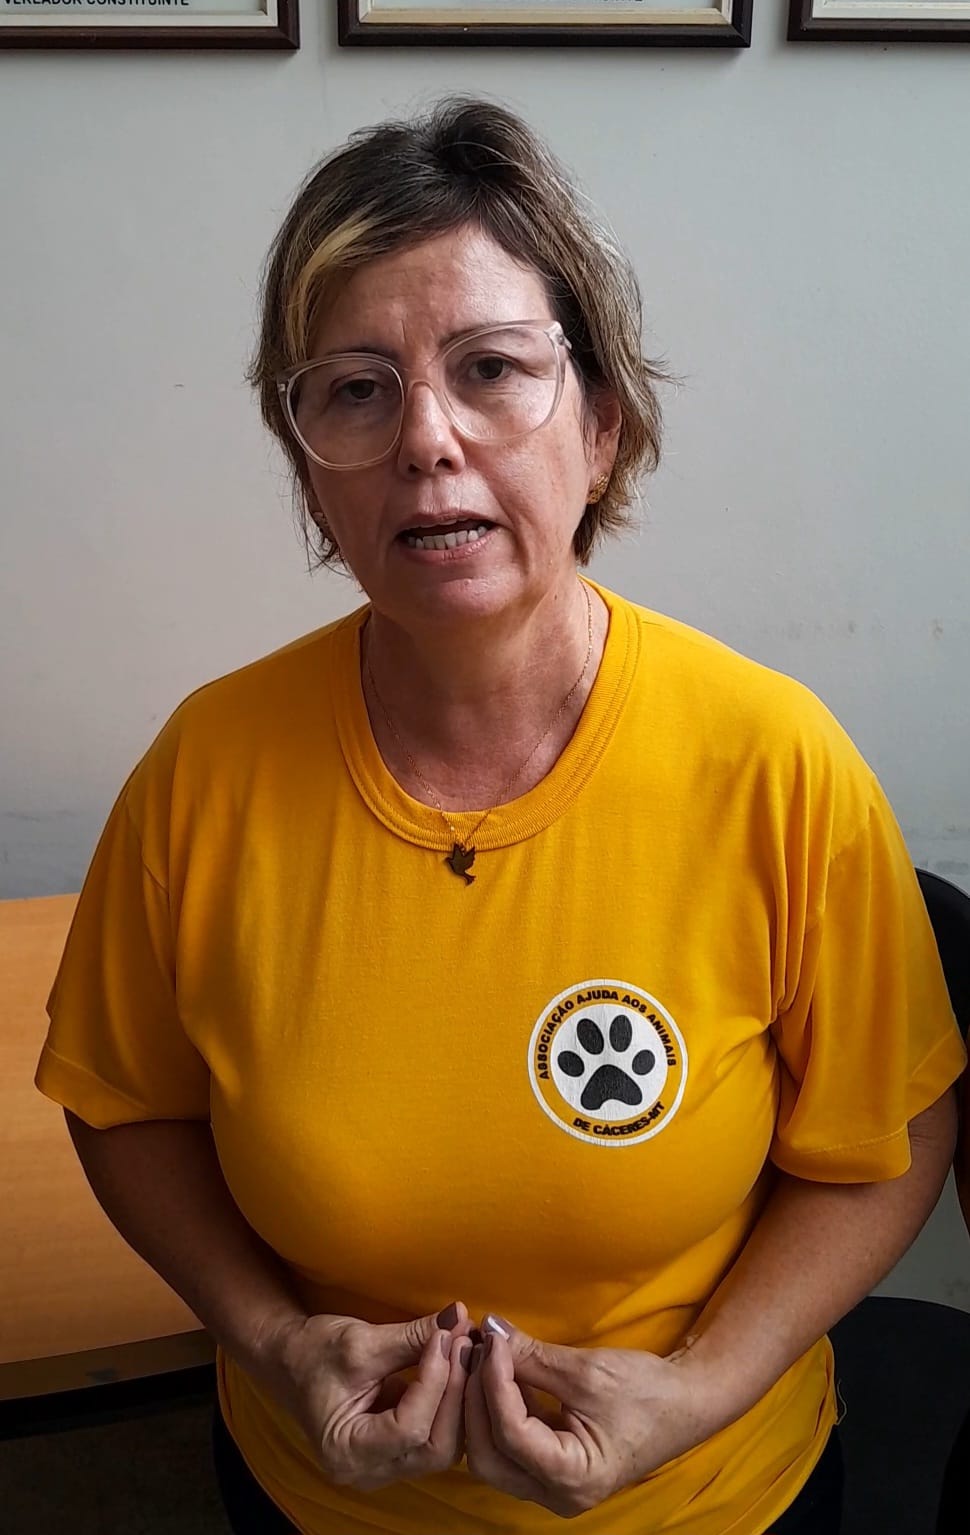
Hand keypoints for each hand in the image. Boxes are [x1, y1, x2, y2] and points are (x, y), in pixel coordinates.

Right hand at [259, 1302, 474, 1490]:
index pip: (410, 1428)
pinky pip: (437, 1435)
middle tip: (464, 1344)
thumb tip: (460, 1316)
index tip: (446, 1337)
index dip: (436, 1381)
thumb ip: (413, 1335)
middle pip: (436, 1448)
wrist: (289, 1359)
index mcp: (347, 1453)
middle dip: (455, 1394)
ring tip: (463, 1352)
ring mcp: (384, 1467)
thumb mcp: (362, 1341)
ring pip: (444, 1445)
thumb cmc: (314, 1352)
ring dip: (459, 1398)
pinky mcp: (397, 1452)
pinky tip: (455, 1366)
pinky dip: (450, 1402)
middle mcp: (368, 1472)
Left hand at [463, 1316, 722, 1516]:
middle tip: (474, 1349)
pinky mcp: (550, 1468)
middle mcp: (556, 1495)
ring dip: (480, 1404)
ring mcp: (551, 1486)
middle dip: (474, 1400)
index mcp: (572, 1478)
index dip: (493, 1381)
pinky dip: (497, 1409)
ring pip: (491, 1453)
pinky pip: (507, 1445)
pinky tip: (498, 1371)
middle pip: (487, 1455)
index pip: (510, 1432)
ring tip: (482, 1354)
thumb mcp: (587, 1371)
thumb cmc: (647, 1391)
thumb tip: (490, 1329)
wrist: (686, 1402)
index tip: (491, 1339)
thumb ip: (532, 1356)